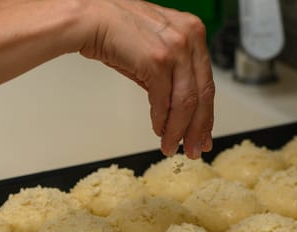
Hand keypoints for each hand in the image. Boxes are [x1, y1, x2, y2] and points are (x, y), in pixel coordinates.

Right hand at [78, 0, 214, 158]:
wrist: (89, 18)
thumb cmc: (116, 32)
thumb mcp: (155, 51)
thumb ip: (172, 77)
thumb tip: (178, 113)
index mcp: (194, 32)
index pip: (207, 82)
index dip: (206, 114)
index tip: (204, 134)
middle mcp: (190, 38)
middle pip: (203, 94)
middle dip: (198, 128)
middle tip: (194, 149)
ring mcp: (175, 48)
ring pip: (186, 102)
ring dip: (178, 130)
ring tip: (171, 146)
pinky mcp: (157, 60)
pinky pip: (164, 100)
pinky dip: (161, 120)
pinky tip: (159, 130)